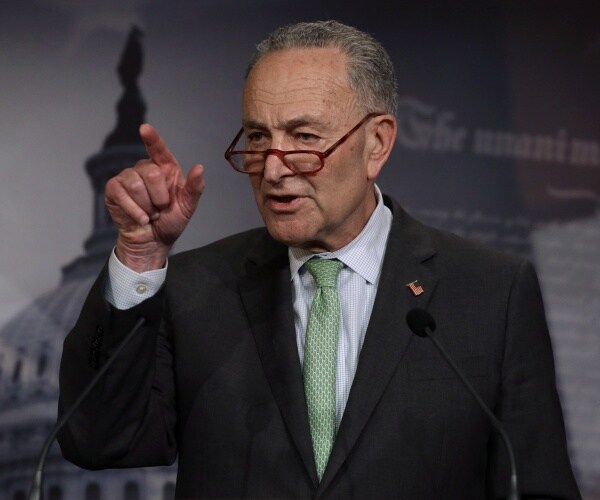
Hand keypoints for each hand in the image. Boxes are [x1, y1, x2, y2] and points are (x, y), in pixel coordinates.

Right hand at [105, 124, 204, 271]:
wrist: (153, 241)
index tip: (145, 128)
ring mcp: (127, 177)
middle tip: (160, 209)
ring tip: (149, 213)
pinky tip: (140, 218)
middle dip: (159, 197)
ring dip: (146, 206)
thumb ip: (195, 188)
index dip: (152, 139)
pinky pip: (121, 194)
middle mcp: (145, 168)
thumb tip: (199, 167)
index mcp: (165, 169)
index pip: (159, 150)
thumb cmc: (170, 221)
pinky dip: (134, 211)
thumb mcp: (187, 207)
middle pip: (150, 173)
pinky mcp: (113, 189)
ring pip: (135, 185)